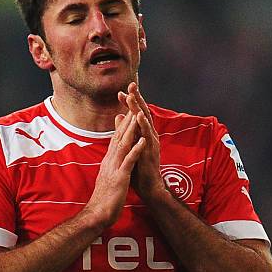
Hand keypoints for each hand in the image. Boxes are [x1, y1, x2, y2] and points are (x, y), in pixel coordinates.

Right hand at [86, 111, 144, 226]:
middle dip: (127, 119)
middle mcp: (110, 160)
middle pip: (119, 136)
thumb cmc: (105, 197)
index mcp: (110, 160)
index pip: (116, 138)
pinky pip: (128, 162)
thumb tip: (112, 153)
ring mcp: (114, 168)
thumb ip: (110, 162)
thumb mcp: (107, 175)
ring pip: (123, 145)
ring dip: (130, 129)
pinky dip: (135, 150)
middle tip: (132, 102)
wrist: (98, 213)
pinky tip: (141, 141)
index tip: (129, 109)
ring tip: (137, 114)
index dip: (123, 123)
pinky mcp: (119, 177)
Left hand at [118, 83, 164, 200]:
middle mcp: (149, 135)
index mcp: (143, 134)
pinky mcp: (152, 150)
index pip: (135, 115)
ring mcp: (151, 142)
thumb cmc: (139, 168)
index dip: (129, 104)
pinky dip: (143, 124)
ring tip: (133, 96)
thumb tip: (119, 116)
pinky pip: (148, 134)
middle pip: (143, 113)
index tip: (120, 93)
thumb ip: (127, 131)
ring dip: (139, 107)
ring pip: (146, 121)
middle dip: (137, 99)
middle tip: (130, 85)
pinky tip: (139, 115)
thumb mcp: (131, 146)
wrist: (148, 186)